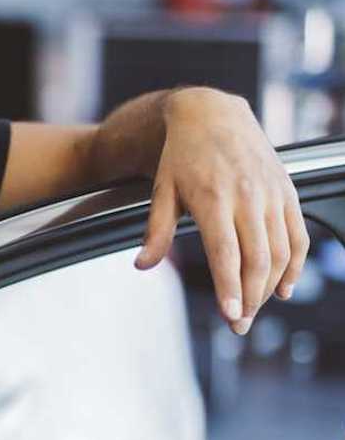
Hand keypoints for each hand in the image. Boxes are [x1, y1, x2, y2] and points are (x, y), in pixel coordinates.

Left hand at [134, 88, 309, 335]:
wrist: (212, 113)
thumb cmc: (181, 155)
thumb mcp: (161, 190)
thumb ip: (156, 231)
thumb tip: (142, 266)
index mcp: (213, 198)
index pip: (226, 252)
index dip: (229, 287)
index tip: (230, 315)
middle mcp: (248, 197)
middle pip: (256, 258)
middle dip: (249, 298)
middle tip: (237, 326)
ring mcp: (272, 194)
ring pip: (280, 251)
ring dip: (269, 287)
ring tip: (253, 310)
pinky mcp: (286, 192)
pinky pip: (297, 235)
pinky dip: (295, 265)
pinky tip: (283, 288)